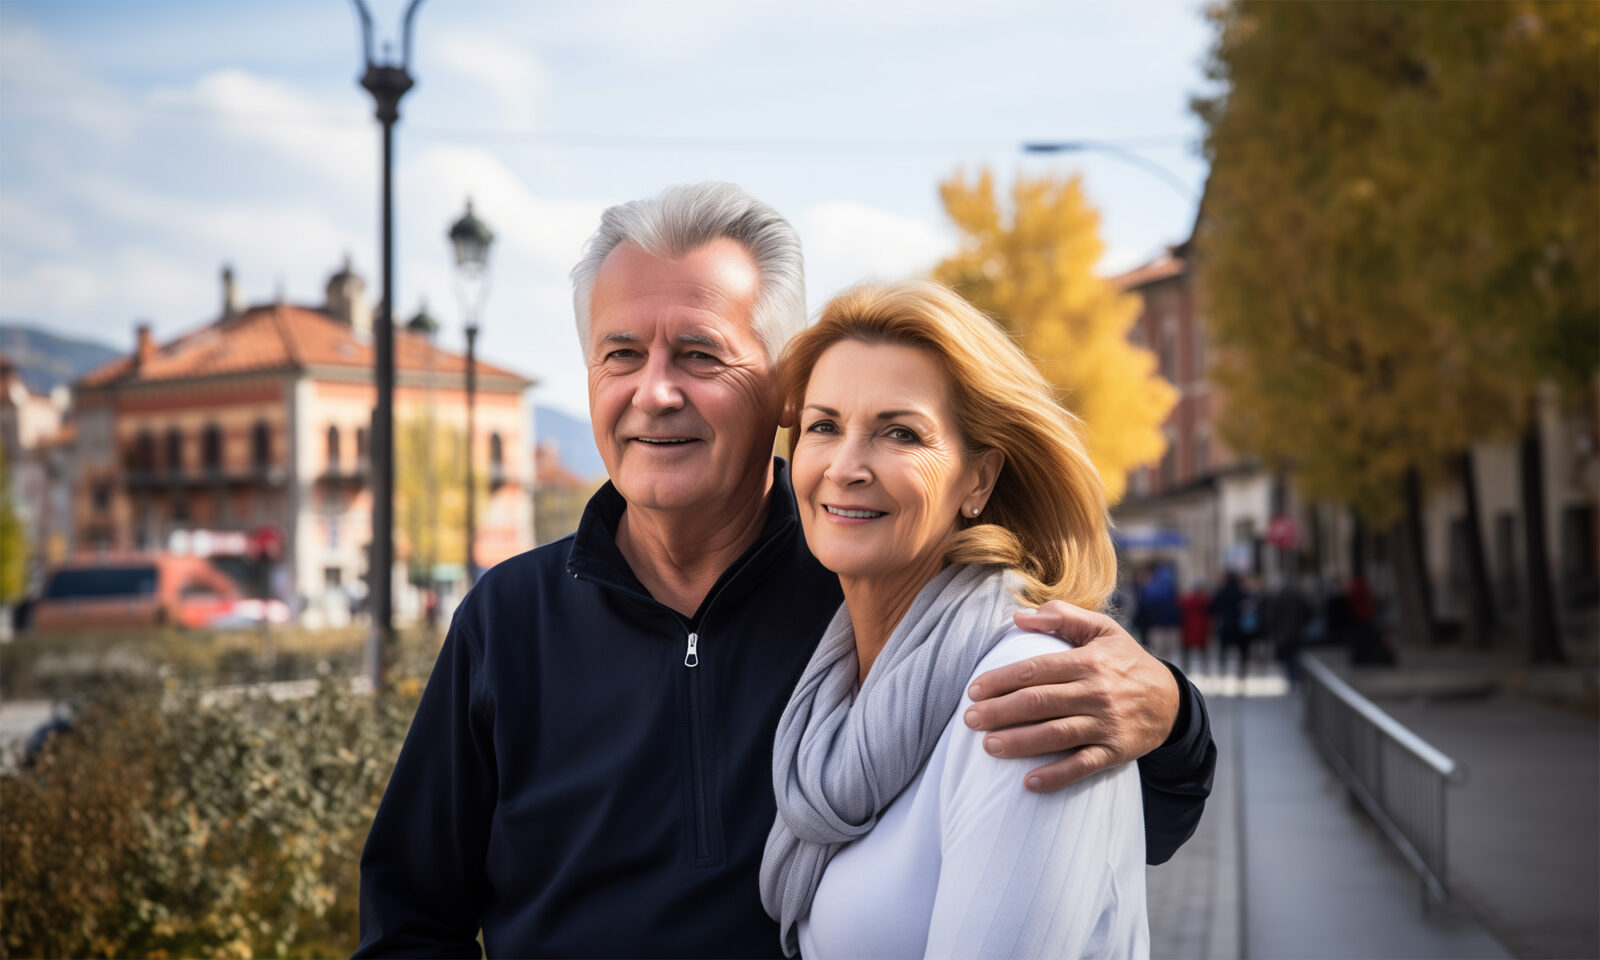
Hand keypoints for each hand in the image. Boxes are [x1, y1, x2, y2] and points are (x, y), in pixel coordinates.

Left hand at [962, 600, 1180, 791]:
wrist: (1171, 701)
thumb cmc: (1125, 661)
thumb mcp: (1102, 629)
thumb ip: (1062, 617)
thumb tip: (1018, 616)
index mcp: (1088, 661)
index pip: (1036, 669)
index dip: (1001, 679)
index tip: (974, 690)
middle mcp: (1096, 693)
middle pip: (1040, 702)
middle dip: (1000, 712)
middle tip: (970, 720)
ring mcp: (1106, 724)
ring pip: (1056, 735)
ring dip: (1020, 743)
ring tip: (988, 746)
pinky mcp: (1115, 752)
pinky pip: (1083, 766)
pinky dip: (1056, 776)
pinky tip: (1029, 783)